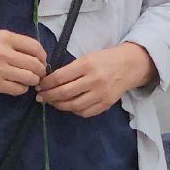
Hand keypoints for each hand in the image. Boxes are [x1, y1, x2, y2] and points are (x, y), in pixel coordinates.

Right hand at [0, 29, 47, 94]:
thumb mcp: (0, 38)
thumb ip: (19, 44)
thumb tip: (41, 57)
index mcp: (6, 38)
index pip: (35, 47)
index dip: (43, 56)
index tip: (42, 60)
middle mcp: (3, 53)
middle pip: (35, 64)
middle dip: (40, 71)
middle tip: (38, 73)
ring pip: (29, 78)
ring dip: (33, 80)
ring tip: (30, 79)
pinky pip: (19, 89)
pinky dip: (23, 88)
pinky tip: (19, 84)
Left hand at [38, 43, 156, 117]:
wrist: (130, 65)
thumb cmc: (105, 59)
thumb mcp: (87, 57)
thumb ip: (71, 69)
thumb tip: (50, 81)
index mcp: (87, 64)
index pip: (60, 77)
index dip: (46, 83)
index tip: (40, 85)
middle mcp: (94, 80)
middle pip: (65, 93)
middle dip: (49, 96)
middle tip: (41, 96)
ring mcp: (101, 94)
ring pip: (73, 105)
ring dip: (59, 105)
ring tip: (52, 102)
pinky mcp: (106, 104)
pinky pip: (85, 112)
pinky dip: (74, 111)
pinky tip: (68, 106)